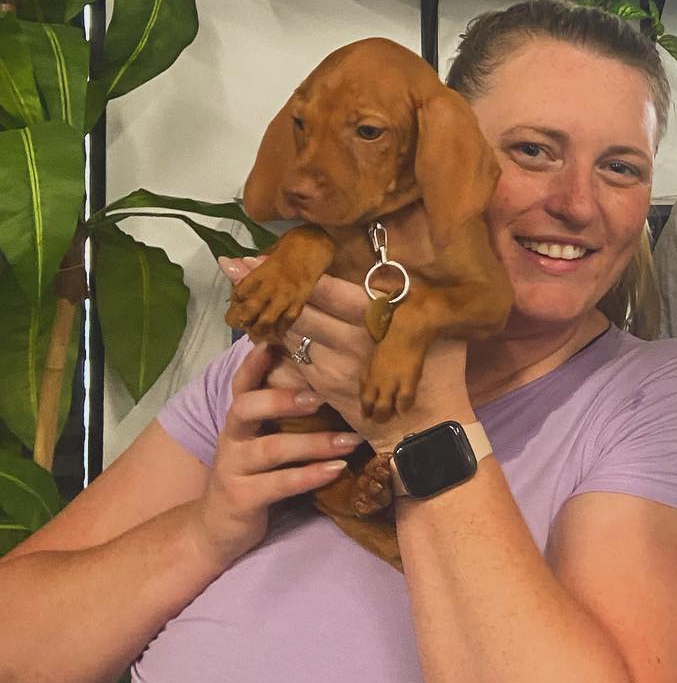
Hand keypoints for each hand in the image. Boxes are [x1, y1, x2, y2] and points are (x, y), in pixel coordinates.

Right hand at [190, 340, 359, 569]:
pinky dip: (309, 476)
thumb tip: (330, 381)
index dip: (254, 363)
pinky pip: (278, 485)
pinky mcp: (241, 499)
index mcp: (239, 420)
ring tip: (350, 440)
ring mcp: (233, 469)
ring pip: (271, 448)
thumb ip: (285, 415)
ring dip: (314, 443)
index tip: (274, 341)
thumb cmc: (255, 476)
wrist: (217, 529)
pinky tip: (336, 469)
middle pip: (246, 407)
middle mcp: (231, 438)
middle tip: (322, 394)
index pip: (242, 384)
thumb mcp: (264, 441)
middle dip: (283, 398)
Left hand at [219, 258, 471, 446]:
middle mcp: (351, 340)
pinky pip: (294, 359)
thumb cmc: (438, 372)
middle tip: (231, 266)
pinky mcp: (324, 387)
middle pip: (298, 308)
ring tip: (237, 293)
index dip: (293, 272)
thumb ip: (407, 299)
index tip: (261, 254)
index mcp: (380, 318)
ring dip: (263, 314)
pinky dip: (277, 343)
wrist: (427, 428)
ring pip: (291, 333)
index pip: (327, 289)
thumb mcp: (434, 328)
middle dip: (264, 287)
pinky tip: (259, 329)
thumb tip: (387, 267)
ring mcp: (333, 366)